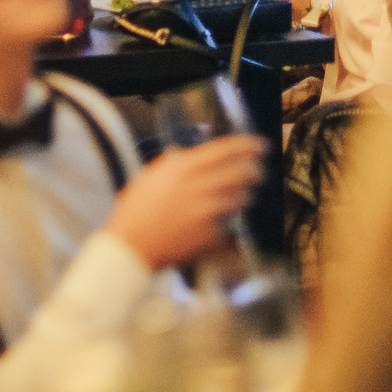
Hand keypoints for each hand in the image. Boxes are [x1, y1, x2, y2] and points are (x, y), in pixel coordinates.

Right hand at [104, 134, 265, 269]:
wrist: (131, 246)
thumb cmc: (137, 210)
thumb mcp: (154, 175)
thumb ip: (180, 163)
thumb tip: (203, 157)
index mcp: (183, 167)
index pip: (226, 150)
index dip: (248, 145)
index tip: (260, 145)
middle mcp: (199, 187)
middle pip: (243, 172)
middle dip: (255, 169)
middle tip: (258, 170)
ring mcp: (208, 212)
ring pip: (242, 197)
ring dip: (244, 194)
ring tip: (238, 195)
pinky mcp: (211, 234)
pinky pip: (230, 222)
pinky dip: (227, 218)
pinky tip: (216, 219)